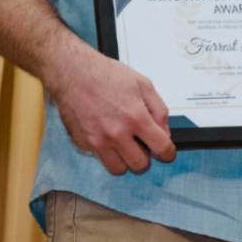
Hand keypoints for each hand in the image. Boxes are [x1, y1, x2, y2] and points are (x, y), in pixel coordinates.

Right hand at [49, 51, 174, 175]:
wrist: (73, 73)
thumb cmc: (106, 75)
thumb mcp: (144, 85)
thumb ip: (159, 110)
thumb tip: (164, 131)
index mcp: (136, 117)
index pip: (161, 148)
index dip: (168, 153)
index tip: (166, 153)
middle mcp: (117, 133)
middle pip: (139, 164)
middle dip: (145, 157)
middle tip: (143, 145)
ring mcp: (98, 141)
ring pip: (119, 168)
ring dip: (125, 160)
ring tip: (126, 145)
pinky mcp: (83, 143)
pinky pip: (100, 158)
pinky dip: (107, 152)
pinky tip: (108, 136)